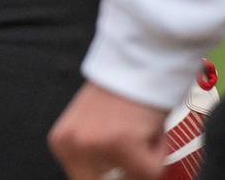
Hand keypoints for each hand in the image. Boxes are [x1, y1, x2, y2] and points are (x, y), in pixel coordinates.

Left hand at [48, 81, 166, 179]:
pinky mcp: (124, 143)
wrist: (140, 56)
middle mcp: (72, 145)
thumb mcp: (95, 125)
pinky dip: (163, 152)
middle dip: (129, 173)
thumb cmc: (123, 91)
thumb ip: (95, 156)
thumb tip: (110, 177)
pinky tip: (153, 126)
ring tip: (143, 131)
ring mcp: (96, 144)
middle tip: (139, 152)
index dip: (110, 177)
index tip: (120, 171)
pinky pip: (154, 170)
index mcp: (62, 143)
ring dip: (147, 160)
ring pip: (135, 177)